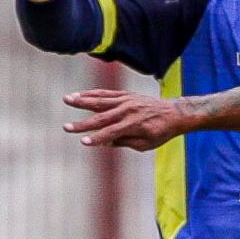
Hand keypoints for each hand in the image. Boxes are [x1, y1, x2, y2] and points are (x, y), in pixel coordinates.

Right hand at [63, 90, 193, 150]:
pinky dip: (92, 93)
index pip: (111, 133)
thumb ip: (126, 142)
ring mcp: (126, 101)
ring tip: (67, 99)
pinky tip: (79, 94)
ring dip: (82, 100)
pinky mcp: (125, 95)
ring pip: (100, 100)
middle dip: (82, 124)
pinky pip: (106, 93)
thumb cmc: (160, 132)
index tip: (83, 142)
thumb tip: (106, 142)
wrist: (173, 113)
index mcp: (133, 125)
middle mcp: (128, 111)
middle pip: (101, 118)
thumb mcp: (146, 144)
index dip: (97, 138)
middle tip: (66, 127)